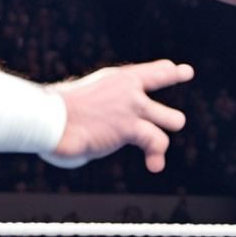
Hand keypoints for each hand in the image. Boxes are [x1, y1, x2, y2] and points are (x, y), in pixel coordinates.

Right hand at [45, 59, 193, 171]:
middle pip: (166, 80)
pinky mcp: (131, 128)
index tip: (184, 71)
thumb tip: (86, 135)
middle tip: (175, 121)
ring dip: (163, 137)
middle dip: (169, 103)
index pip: (153, 71)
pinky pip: (156, 141)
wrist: (51, 118)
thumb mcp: (81, 101)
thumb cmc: (55, 113)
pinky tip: (153, 165)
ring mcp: (133, 106)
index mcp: (117, 78)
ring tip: (154, 151)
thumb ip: (97, 112)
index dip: (171, 71)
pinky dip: (156, 156)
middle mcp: (129, 88)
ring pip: (173, 119)